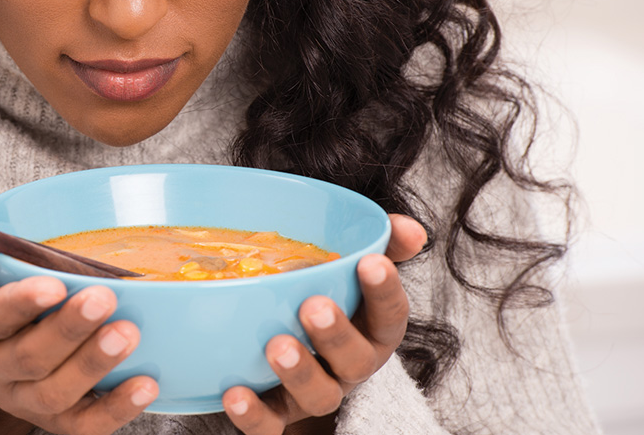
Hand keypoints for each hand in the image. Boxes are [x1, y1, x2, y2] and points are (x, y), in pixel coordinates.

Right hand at [0, 231, 159, 434]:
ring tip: (127, 334)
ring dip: (93, 366)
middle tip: (103, 299)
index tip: (53, 287)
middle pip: (26, 359)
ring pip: (53, 396)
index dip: (18, 306)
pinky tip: (145, 384)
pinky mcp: (52, 413)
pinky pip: (80, 425)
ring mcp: (19, 396)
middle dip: (68, 331)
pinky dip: (115, 410)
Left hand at [220, 214, 426, 433]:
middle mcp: (349, 368)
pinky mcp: (277, 417)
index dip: (385, 292)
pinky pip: (270, 427)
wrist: (287, 351)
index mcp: (371, 331)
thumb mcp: (349, 270)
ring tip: (275, 346)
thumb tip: (410, 228)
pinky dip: (253, 415)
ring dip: (299, 374)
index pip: (391, 315)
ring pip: (318, 396)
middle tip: (313, 307)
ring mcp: (314, 394)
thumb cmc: (324, 300)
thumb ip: (379, 244)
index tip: (371, 262)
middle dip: (337, 335)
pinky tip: (233, 392)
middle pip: (356, 361)